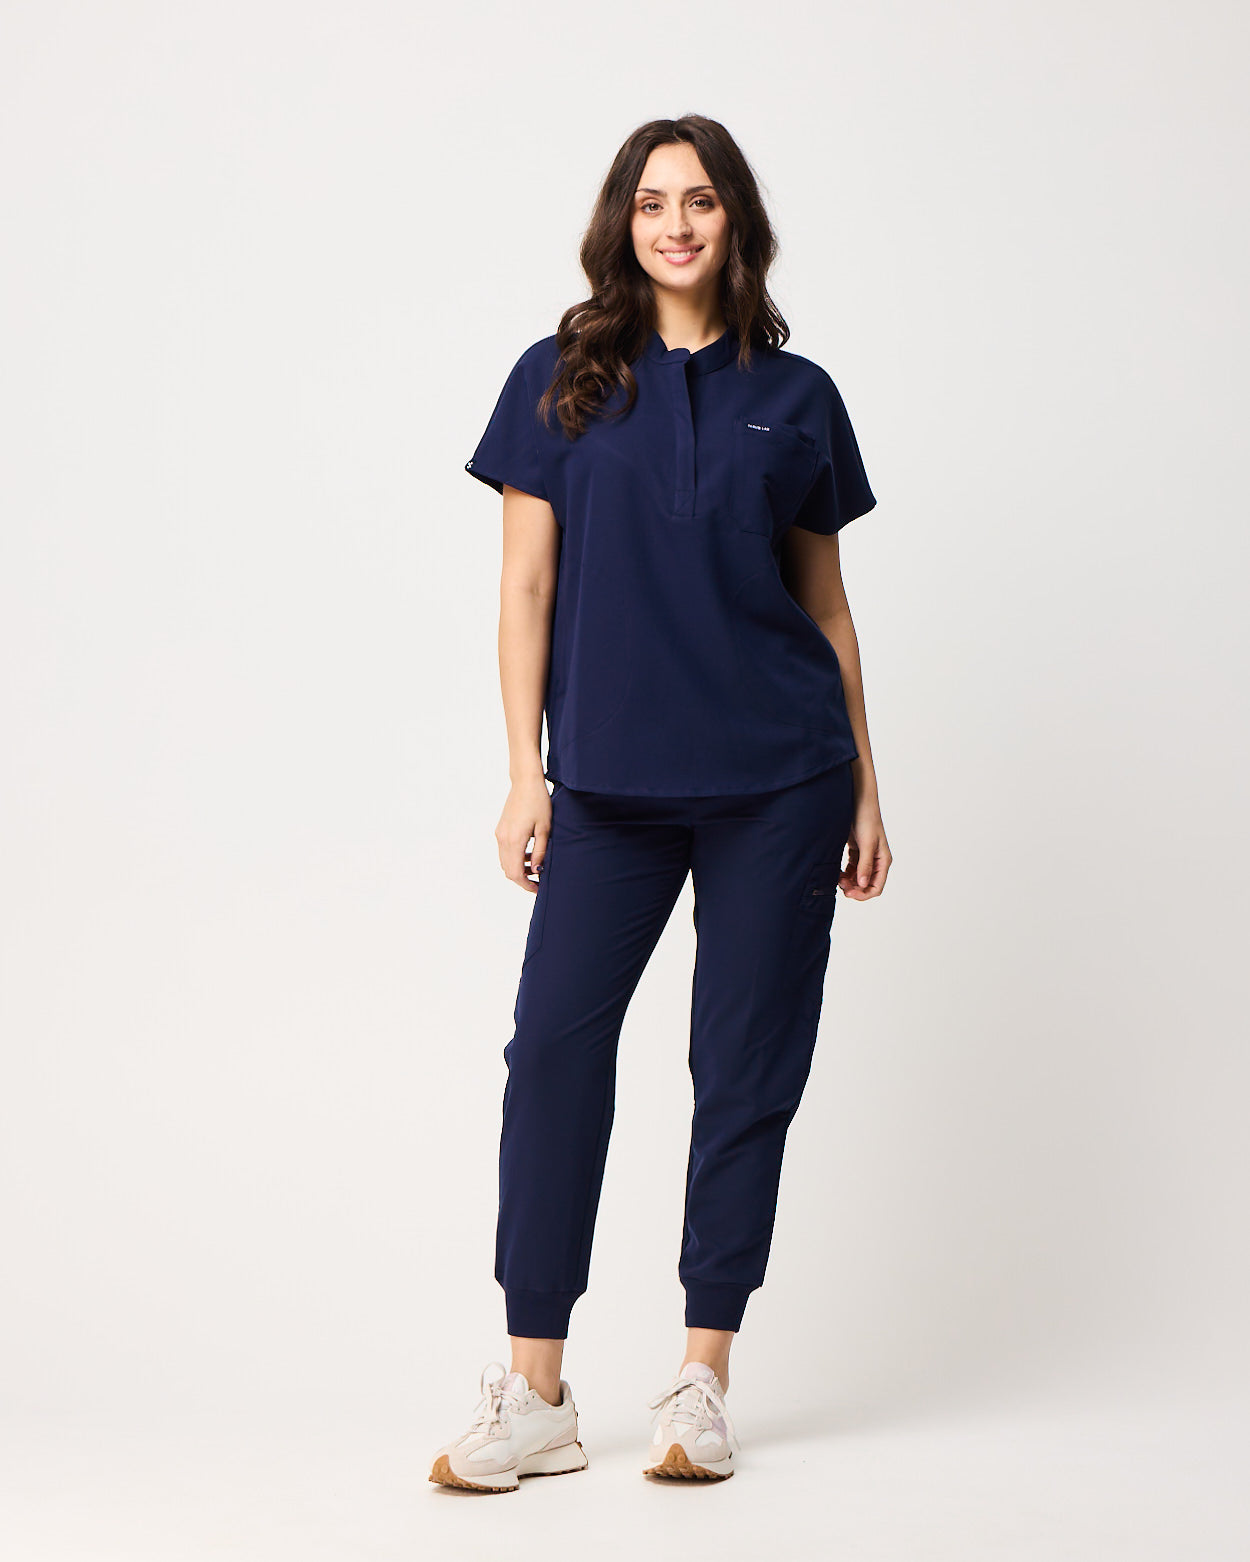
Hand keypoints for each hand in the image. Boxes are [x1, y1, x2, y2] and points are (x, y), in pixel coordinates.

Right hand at [496, 776, 554, 893]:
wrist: (525, 783)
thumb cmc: (539, 802)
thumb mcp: (545, 829)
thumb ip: (541, 851)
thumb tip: (538, 870)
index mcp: (515, 840)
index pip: (516, 873)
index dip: (526, 885)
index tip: (538, 889)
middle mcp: (503, 839)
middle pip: (508, 870)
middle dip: (522, 880)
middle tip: (538, 882)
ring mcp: (500, 834)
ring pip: (505, 862)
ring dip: (518, 869)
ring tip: (536, 866)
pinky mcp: (500, 830)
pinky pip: (504, 851)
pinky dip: (515, 858)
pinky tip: (529, 853)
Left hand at [841, 805, 891, 900]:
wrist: (858, 802)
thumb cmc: (866, 819)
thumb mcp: (866, 844)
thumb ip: (865, 865)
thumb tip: (863, 884)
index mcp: (883, 860)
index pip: (876, 887)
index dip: (863, 894)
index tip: (849, 894)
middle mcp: (876, 860)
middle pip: (866, 884)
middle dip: (854, 888)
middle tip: (840, 886)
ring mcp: (866, 856)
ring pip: (857, 877)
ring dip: (848, 882)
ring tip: (837, 879)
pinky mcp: (856, 851)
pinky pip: (851, 868)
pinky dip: (845, 873)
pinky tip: (837, 872)